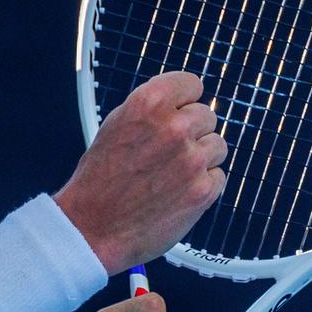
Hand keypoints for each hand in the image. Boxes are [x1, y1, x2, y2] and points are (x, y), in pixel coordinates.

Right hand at [55, 71, 226, 272]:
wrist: (93, 227)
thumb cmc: (99, 180)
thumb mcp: (116, 125)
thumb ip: (151, 110)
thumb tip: (180, 103)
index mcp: (148, 103)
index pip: (192, 84)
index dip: (184, 100)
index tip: (180, 111)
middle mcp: (173, 127)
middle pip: (206, 116)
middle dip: (191, 132)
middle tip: (168, 151)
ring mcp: (191, 160)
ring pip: (216, 146)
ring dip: (200, 158)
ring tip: (172, 173)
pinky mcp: (203, 190)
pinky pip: (218, 176)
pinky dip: (202, 185)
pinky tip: (177, 192)